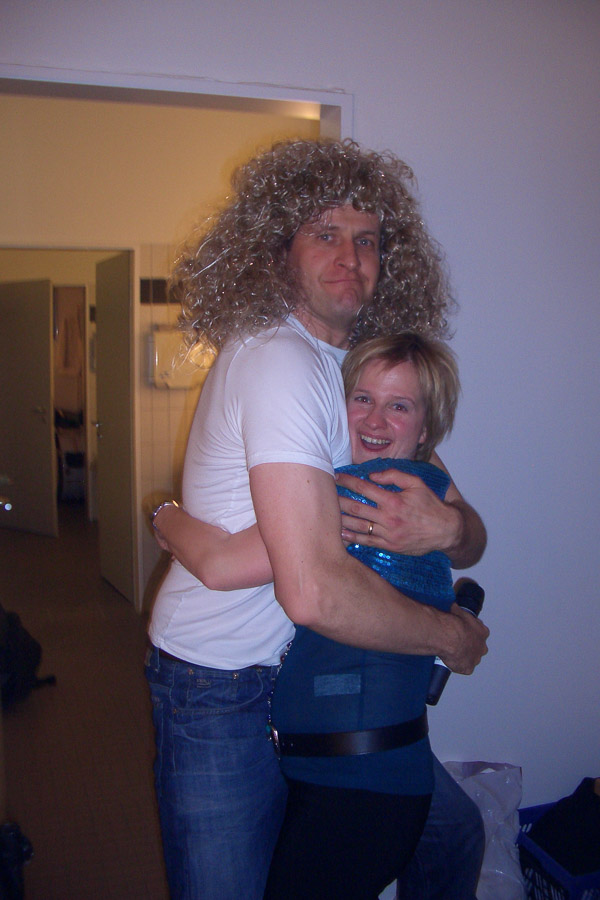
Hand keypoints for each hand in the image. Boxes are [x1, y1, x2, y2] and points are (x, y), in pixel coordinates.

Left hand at [336, 468, 461, 555]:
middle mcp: (388, 518)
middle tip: (326, 494)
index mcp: (394, 500)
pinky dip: (351, 538)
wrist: (445, 531)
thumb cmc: (430, 505)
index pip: (364, 488)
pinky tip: (340, 533)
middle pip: (356, 507)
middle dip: (338, 500)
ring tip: (327, 513)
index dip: (348, 482)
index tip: (337, 477)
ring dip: (341, 519)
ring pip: (358, 526)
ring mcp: (387, 534)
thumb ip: (394, 475)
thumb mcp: (417, 483)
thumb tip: (373, 475)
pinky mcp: (389, 546)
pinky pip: (366, 542)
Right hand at [439, 604, 488, 673]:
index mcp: (483, 632)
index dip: (471, 633)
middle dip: (470, 646)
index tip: (462, 632)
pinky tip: (450, 661)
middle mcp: (482, 647)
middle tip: (457, 643)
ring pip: (471, 659)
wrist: (449, 637)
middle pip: (478, 648)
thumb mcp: (457, 611)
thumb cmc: (454, 624)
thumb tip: (454, 607)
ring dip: (464, 656)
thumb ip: (458, 611)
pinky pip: (463, 668)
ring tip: (452, 652)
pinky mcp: (468, 669)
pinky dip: (457, 666)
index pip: (480, 633)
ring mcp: (475, 659)